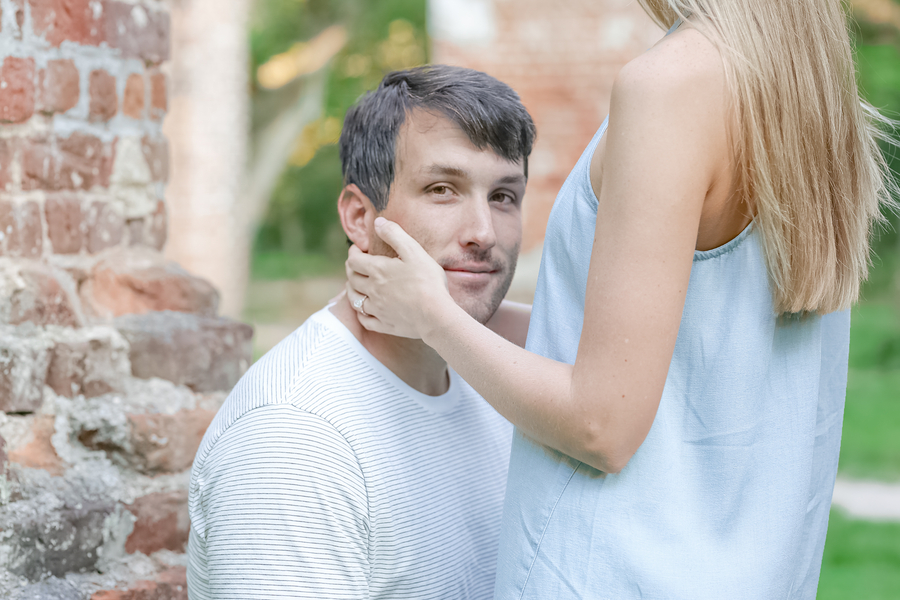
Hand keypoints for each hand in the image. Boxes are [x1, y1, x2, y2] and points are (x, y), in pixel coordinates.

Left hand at [345, 217, 451, 338]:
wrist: (436, 315)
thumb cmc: (428, 281)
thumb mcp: (414, 251)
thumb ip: (395, 234)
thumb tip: (378, 222)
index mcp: (378, 270)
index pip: (354, 260)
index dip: (353, 253)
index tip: (356, 249)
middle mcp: (373, 290)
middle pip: (352, 279)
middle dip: (351, 270)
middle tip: (355, 265)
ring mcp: (378, 309)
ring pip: (354, 300)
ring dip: (352, 291)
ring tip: (355, 286)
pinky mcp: (385, 325)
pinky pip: (365, 320)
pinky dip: (361, 314)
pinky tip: (364, 311)